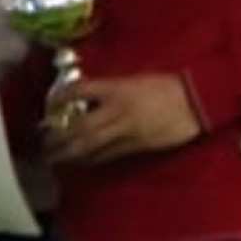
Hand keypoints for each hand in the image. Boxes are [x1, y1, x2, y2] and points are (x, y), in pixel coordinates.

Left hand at [47, 72, 200, 163]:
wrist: (196, 100)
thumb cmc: (167, 85)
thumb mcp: (136, 78)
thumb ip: (112, 88)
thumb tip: (90, 97)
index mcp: (117, 88)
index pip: (80, 91)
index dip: (60, 98)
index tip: (49, 104)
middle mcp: (117, 110)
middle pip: (80, 127)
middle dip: (59, 138)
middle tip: (44, 143)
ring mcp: (127, 130)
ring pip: (92, 146)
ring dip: (71, 153)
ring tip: (55, 158)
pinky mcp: (138, 146)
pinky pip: (110, 155)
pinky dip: (93, 159)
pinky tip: (83, 162)